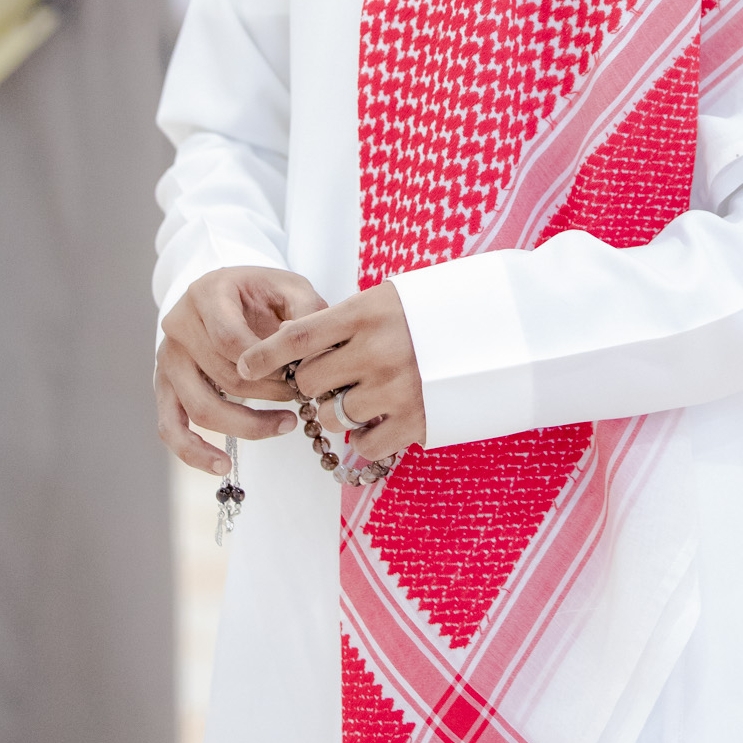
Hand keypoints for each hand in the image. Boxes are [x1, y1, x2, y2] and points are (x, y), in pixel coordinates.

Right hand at [155, 266, 326, 477]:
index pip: (230, 340)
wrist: (230, 293)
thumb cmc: (264, 292)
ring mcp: (167, 358)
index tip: (298, 372)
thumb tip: (305, 352)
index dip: (266, 364)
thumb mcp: (290, 287)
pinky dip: (194, 452)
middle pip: (222, 376)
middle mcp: (178, 325)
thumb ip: (306, 310)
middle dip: (269, 392)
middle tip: (302, 396)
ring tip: (285, 425)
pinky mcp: (164, 387)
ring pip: (200, 407)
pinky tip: (222, 466)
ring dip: (247, 424)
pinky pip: (171, 428)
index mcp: (206, 294)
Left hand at [236, 281, 425, 464]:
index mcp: (366, 312)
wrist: (498, 329)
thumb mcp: (390, 298)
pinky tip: (374, 422)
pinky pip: (364, 443)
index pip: (297, 335)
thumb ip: (345, 319)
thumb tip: (292, 338)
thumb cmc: (435, 311)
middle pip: (309, 380)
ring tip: (358, 397)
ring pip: (333, 415)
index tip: (244, 363)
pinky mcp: (415, 421)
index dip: (264, 352)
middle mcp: (376, 351)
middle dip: (310, 383)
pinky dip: (362, 437)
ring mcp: (395, 389)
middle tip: (327, 378)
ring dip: (336, 410)